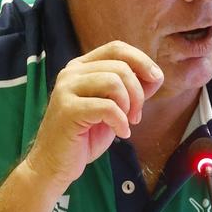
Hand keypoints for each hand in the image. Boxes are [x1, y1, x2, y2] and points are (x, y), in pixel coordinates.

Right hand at [24, 40, 163, 192]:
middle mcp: (71, 72)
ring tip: (126, 123)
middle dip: (138, 92)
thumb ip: (131, 89)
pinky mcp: (67, 109)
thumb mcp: (113, 107)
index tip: (156, 79)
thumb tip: (156, 75)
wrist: (55, 164)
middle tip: (136, 116)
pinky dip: (121, 121)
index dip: (141, 60)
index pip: (116, 48)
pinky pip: (107, 107)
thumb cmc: (85, 135)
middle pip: (120, 66)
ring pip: (113, 82)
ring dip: (129, 106)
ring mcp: (66, 88)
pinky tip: (121, 133)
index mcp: (81, 66)